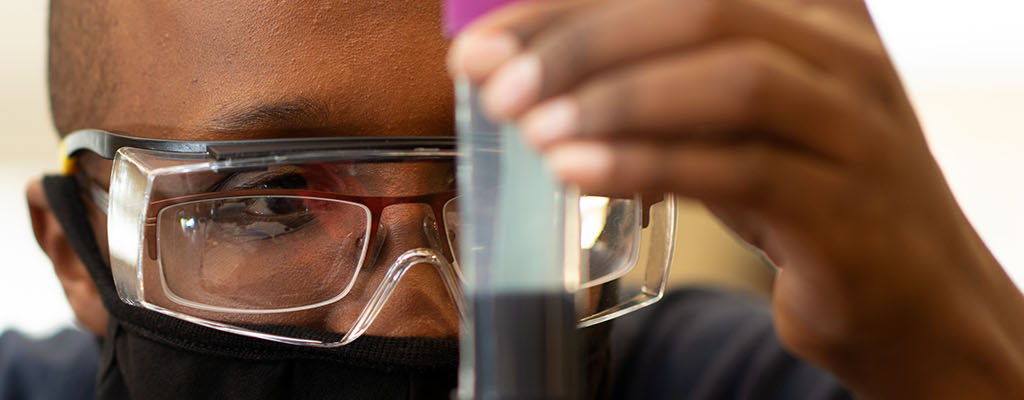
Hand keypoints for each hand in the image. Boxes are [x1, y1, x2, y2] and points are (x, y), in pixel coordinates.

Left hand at [449, 0, 1023, 396]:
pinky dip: (647, 165)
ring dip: (613, 100)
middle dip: (580, 44)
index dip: (564, 9)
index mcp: (808, 9)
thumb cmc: (801, 193)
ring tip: (531, 130)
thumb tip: (520, 68)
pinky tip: (577, 174)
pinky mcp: (847, 206)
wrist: (911, 299)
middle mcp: (841, 52)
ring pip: (729, 81)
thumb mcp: (728, 117)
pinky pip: (739, 168)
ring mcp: (853, 126)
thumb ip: (649, 78)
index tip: (483, 44)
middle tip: (496, 84)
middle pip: (701, 12)